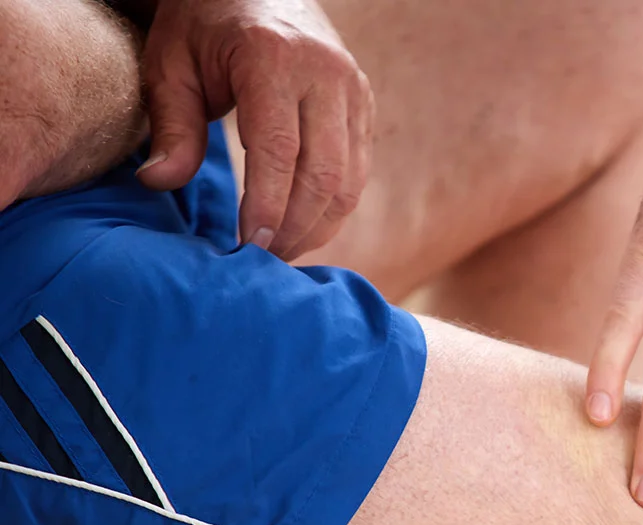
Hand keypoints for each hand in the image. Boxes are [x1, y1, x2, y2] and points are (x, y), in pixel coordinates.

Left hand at [136, 0, 372, 259]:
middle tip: (265, 260)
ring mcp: (354, 89)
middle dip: (297, 227)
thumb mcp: (171, 64)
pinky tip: (304, 225)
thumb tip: (160, 183)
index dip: (269, 205)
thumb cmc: (204, 27)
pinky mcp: (365, 105)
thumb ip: (172, 126)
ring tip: (284, 250)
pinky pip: (358, 170)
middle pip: (325, 173)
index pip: (281, 149)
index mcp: (274, 57)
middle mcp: (326, 73)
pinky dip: (334, 206)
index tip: (251, 245)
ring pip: (350, 180)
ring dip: (320, 225)